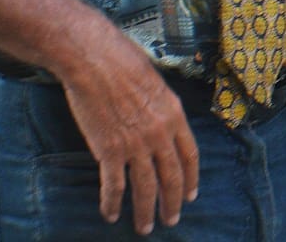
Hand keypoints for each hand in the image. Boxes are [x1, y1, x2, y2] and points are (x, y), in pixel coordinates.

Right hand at [57, 29, 199, 234]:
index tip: (189, 195)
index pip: (190, 155)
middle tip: (171, 220)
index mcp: (175, 115)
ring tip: (145, 228)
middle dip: (171, 203)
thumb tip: (162, 120)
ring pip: (145, 187)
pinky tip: (111, 214)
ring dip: (145, 212)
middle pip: (171, 177)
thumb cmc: (123, 61)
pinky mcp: (109, 150)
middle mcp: (160, 133)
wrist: (94, 59)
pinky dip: (112, 203)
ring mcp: (135, 144)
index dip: (190, 179)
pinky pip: (113, 185)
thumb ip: (161, 106)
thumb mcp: (156, 81)